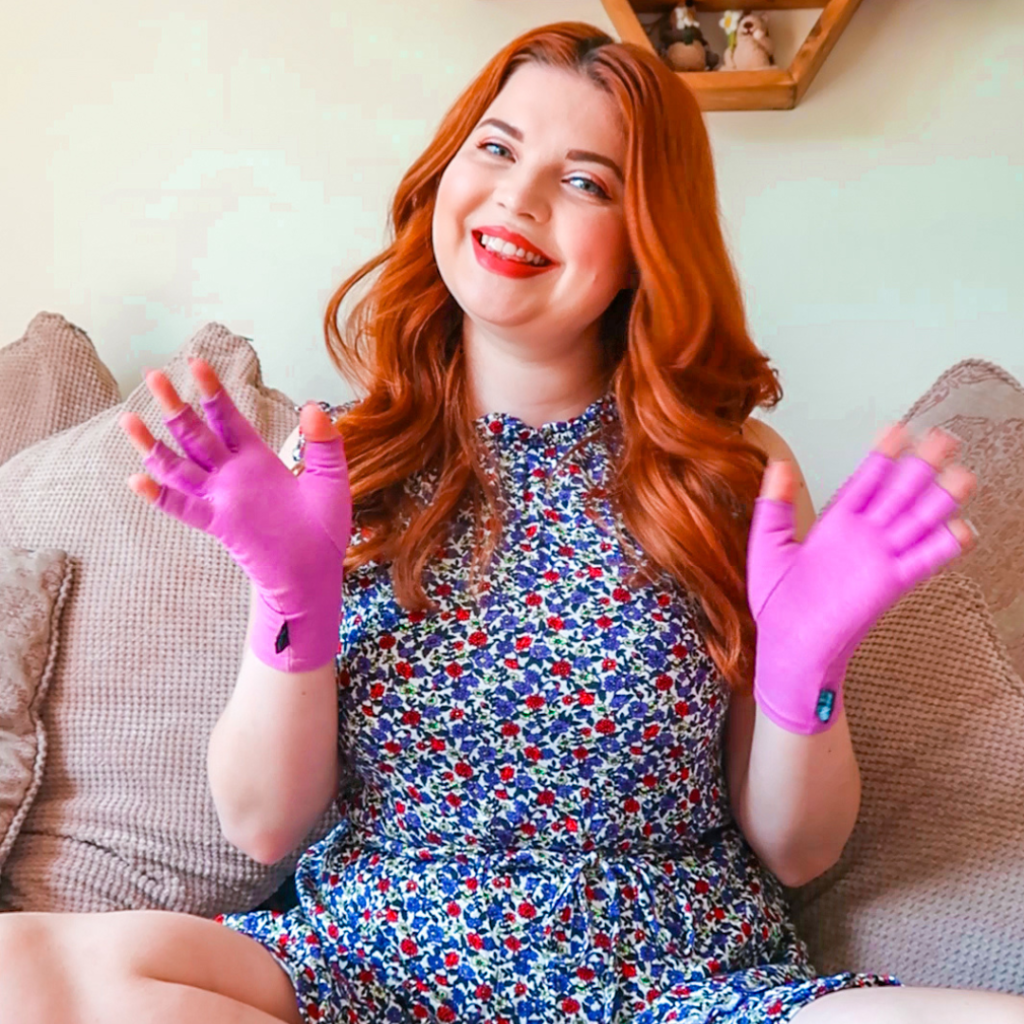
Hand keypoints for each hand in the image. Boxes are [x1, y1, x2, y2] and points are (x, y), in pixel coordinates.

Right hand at [120, 358, 352, 671]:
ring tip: (129, 420)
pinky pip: (184, 508)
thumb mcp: (330, 479)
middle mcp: (233, 475)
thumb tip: (314, 407)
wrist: (315, 572)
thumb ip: (324, 444)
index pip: (228, 418)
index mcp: (257, 460)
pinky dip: (160, 496)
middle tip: (152, 375)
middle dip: (175, 405)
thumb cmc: (323, 529)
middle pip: (196, 433)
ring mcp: (222, 499)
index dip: (211, 391)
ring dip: (154, 445)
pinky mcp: (220, 524)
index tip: (195, 363)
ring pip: (179, 466)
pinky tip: (136, 479)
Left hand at [747, 423, 976, 733]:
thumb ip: (774, 505)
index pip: (866, 481)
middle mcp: (863, 537)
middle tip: (945, 438)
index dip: (883, 455)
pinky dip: (942, 548)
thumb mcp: (768, 546)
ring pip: (918, 523)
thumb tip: (777, 464)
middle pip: (900, 493)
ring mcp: (879, 560)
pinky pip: (922, 563)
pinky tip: (961, 529)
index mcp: (836, 524)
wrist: (787, 648)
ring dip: (941, 501)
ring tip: (962, 475)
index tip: (898, 428)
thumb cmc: (779, 604)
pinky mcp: (888, 585)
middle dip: (922, 467)